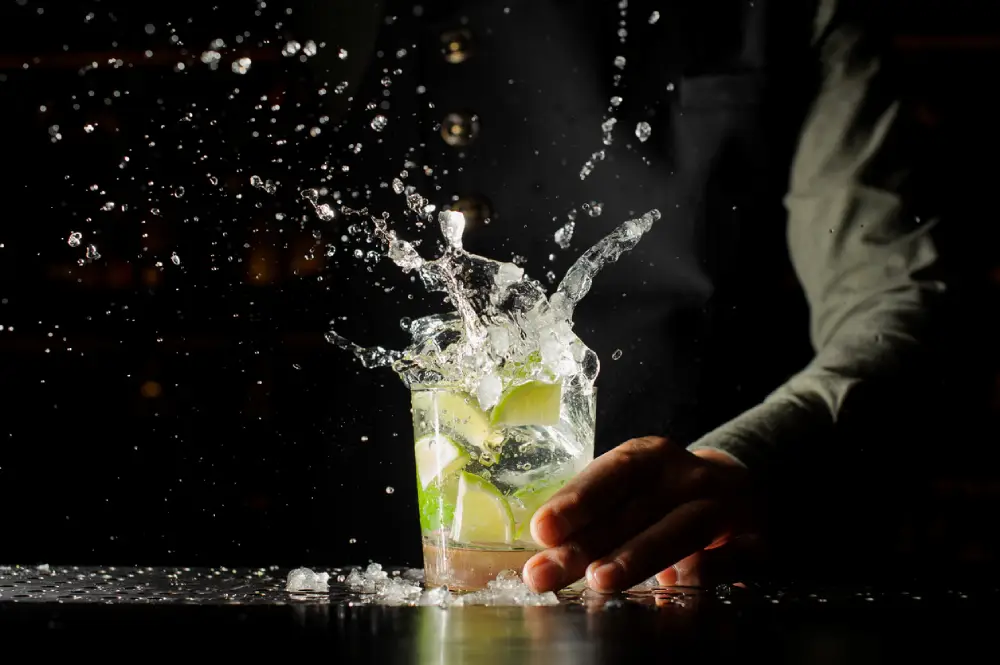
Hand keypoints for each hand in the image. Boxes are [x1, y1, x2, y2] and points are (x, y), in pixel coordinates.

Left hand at [521, 436, 756, 592]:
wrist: (743, 490)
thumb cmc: (667, 495)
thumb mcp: (634, 490)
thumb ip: (597, 517)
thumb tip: (548, 550)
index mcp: (651, 457)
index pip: (611, 473)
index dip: (576, 501)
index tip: (542, 529)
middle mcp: (687, 476)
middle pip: (633, 510)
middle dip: (585, 545)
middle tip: (544, 573)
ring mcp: (723, 506)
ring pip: (680, 529)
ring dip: (638, 555)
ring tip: (598, 580)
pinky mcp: (754, 542)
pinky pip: (729, 559)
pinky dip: (702, 573)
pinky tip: (673, 588)